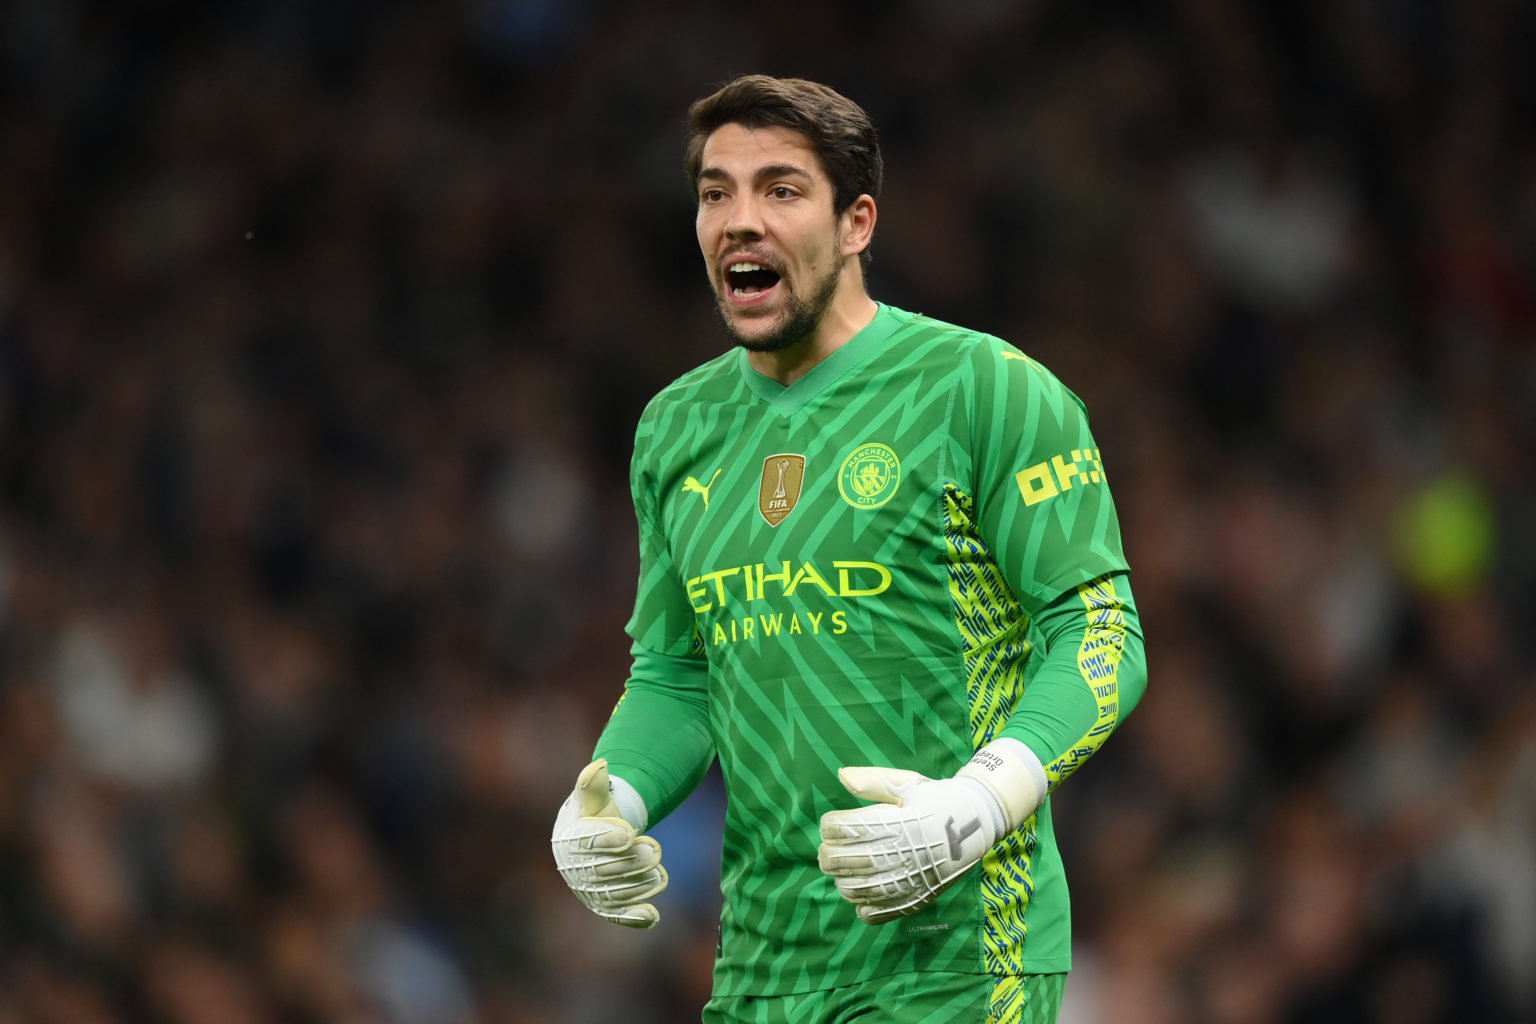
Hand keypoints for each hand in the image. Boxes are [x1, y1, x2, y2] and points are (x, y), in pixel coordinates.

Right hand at [550, 759, 666, 928]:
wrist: (593, 838)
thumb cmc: (594, 813)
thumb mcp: (593, 796)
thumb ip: (593, 784)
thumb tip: (598, 766)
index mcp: (568, 840)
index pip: (586, 842)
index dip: (607, 838)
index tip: (629, 833)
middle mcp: (574, 870)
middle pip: (603, 870)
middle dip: (631, 862)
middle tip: (655, 849)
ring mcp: (589, 891)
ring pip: (614, 893)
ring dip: (639, 886)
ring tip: (660, 874)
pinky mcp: (604, 906)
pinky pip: (618, 915)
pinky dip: (634, 918)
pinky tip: (652, 917)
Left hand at [817, 741, 1045, 923]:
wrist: (978, 822)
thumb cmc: (937, 798)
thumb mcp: (908, 783)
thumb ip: (873, 781)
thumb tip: (841, 776)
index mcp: (903, 821)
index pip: (852, 828)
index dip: (831, 827)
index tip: (829, 825)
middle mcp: (908, 851)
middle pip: (852, 861)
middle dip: (829, 856)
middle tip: (826, 851)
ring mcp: (916, 877)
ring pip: (865, 890)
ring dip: (843, 883)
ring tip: (840, 874)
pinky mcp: (923, 896)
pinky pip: (886, 912)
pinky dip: (866, 910)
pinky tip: (860, 900)